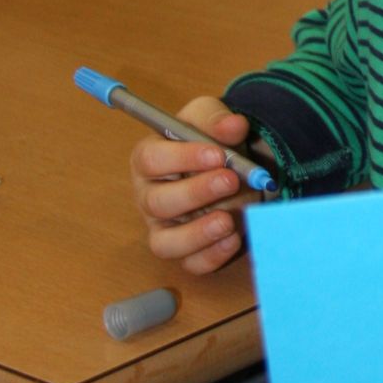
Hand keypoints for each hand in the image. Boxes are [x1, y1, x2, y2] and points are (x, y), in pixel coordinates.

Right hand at [130, 95, 254, 276]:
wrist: (232, 167)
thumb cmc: (209, 141)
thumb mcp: (209, 118)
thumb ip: (216, 119)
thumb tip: (233, 125)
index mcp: (148, 160)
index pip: (150, 160)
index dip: (182, 158)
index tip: (217, 154)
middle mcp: (149, 197)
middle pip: (157, 203)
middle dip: (195, 193)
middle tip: (231, 180)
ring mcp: (164, 228)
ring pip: (165, 243)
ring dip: (197, 235)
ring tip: (227, 220)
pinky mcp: (186, 252)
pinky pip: (191, 263)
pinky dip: (212, 256)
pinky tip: (233, 240)